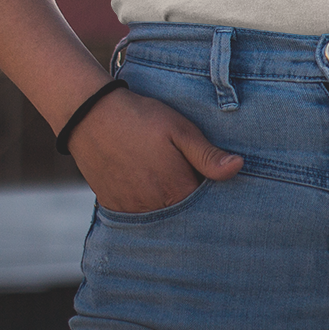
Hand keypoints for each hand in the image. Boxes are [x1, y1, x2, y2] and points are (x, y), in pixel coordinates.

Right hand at [67, 87, 244, 213]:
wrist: (90, 115)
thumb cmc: (141, 118)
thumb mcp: (180, 130)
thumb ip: (207, 155)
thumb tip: (238, 168)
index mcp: (176, 190)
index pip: (206, 204)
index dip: (212, 191)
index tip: (211, 176)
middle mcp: (154, 208)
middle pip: (183, 213)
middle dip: (192, 199)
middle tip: (186, 171)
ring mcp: (131, 209)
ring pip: (161, 214)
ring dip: (168, 201)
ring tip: (165, 174)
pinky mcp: (114, 206)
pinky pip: (139, 213)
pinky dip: (148, 202)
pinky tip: (147, 180)